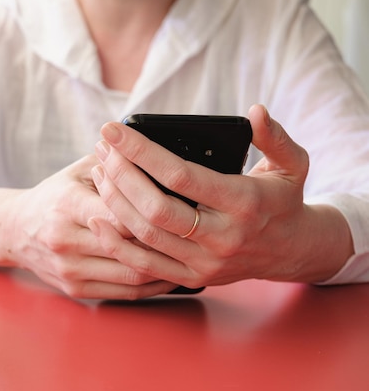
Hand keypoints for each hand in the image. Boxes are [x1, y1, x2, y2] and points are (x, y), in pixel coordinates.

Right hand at [6, 155, 178, 298]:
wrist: (16, 230)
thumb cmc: (54, 196)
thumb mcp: (77, 170)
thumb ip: (115, 162)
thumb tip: (159, 155)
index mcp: (66, 204)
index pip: (122, 210)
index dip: (153, 209)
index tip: (182, 203)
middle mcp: (65, 240)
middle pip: (130, 244)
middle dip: (166, 238)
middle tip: (196, 231)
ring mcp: (70, 269)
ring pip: (132, 272)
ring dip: (166, 265)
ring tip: (190, 252)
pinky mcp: (76, 289)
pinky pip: (126, 292)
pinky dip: (153, 284)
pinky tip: (171, 272)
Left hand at [88, 105, 351, 290]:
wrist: (292, 251)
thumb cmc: (284, 200)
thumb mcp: (293, 164)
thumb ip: (275, 138)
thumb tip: (255, 112)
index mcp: (244, 203)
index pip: (180, 175)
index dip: (141, 151)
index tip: (113, 130)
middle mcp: (223, 237)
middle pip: (155, 207)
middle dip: (120, 174)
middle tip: (102, 149)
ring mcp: (206, 262)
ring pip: (145, 235)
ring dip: (114, 201)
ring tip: (99, 171)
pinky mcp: (192, 278)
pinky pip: (144, 266)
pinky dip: (116, 244)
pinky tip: (97, 218)